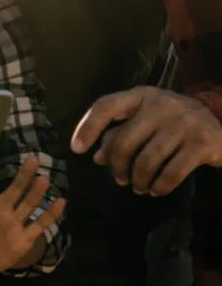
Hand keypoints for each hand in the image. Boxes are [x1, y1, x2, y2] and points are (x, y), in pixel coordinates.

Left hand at [0, 155, 65, 270]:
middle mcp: (4, 208)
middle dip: (24, 175)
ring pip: (29, 204)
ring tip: (44, 179)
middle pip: (16, 189)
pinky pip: (39, 224)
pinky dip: (50, 215)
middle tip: (32, 159)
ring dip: (36, 193)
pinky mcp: (25, 236)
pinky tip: (61, 202)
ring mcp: (16, 221)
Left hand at [71, 86, 221, 194]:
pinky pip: (170, 173)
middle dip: (118, 168)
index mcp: (142, 95)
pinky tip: (157, 189)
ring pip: (146, 161)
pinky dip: (160, 187)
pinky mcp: (201, 142)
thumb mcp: (147, 121)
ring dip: (139, 181)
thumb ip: (120, 135)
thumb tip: (97, 157)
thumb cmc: (175, 124)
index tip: (76, 149)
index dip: (88, 127)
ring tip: (140, 187)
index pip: (107, 105)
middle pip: (124, 143)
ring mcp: (184, 122)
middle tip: (121, 181)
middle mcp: (161, 103)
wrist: (221, 125)